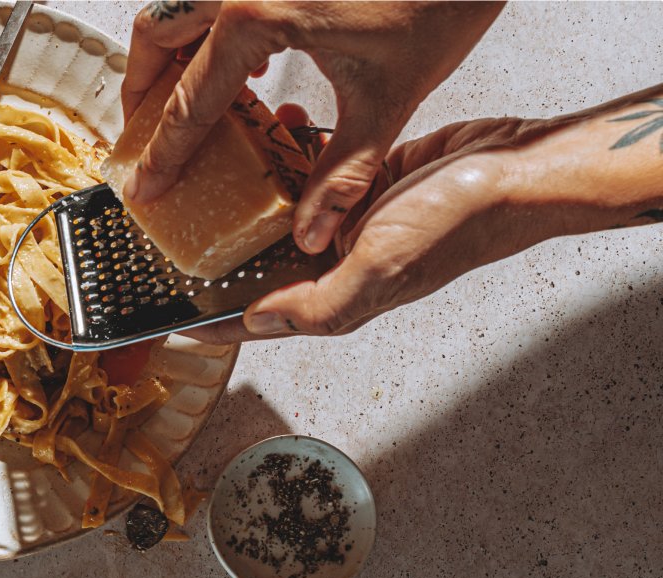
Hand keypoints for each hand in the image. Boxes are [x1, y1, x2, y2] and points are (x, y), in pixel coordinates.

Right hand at [121, 1, 503, 252]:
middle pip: (157, 38)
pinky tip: (240, 66)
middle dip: (142, 90)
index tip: (145, 185)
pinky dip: (208, 31)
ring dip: (170, 55)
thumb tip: (313, 229)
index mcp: (255, 16)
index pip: (189, 101)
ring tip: (177, 103)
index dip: (164, 152)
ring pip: (178, 8)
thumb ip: (342, 173)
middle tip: (141, 138)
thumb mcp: (386, 99)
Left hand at [189, 115, 541, 339]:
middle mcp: (342, 264)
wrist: (516, 170)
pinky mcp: (366, 184)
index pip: (265, 320)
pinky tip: (274, 138)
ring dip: (253, 200)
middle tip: (176, 242)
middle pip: (266, 270)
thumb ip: (318, 303)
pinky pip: (315, 176)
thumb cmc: (459, 223)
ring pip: (286, 219)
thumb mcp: (379, 268)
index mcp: (340, 297)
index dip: (219, 325)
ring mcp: (353, 223)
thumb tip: (259, 322)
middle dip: (224, 259)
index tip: (173, 325)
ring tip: (213, 181)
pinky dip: (292, 159)